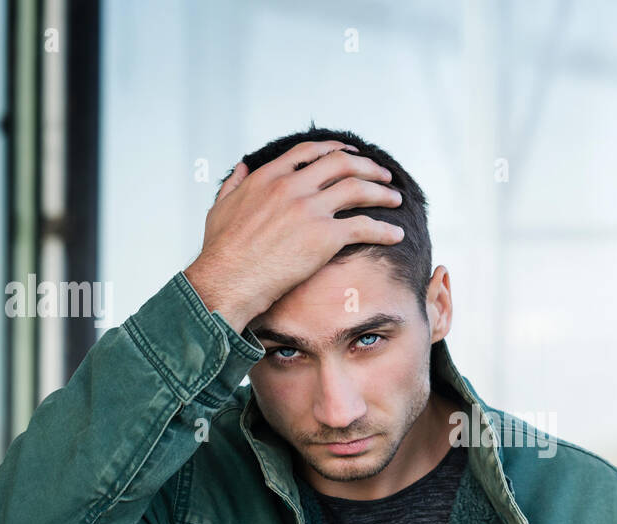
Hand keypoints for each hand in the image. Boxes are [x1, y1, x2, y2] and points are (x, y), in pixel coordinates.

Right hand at [184, 140, 404, 331]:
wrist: (226, 280)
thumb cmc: (220, 251)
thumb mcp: (220, 207)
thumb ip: (234, 183)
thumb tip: (243, 166)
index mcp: (268, 176)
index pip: (310, 151)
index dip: (336, 150)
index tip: (353, 154)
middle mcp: (291, 186)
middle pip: (341, 163)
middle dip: (368, 166)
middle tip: (384, 176)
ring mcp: (309, 209)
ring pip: (358, 189)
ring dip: (382, 193)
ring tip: (396, 199)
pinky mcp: (323, 236)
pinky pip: (365, 226)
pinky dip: (385, 230)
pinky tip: (396, 235)